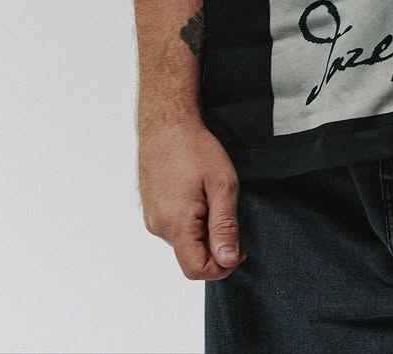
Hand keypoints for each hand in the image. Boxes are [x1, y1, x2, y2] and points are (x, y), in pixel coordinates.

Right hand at [138, 118, 248, 279]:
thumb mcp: (222, 184)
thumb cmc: (194, 148)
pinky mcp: (151, 209)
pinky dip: (191, 221)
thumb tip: (228, 260)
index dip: (223, 266)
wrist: (166, 123)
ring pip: (184, 242)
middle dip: (215, 245)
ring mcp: (152, 218)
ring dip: (203, 231)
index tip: (241, 246)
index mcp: (176, 224)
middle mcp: (158, 227)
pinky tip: (198, 194)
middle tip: (229, 212)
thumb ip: (225, 226)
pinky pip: (174, 228)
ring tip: (212, 197)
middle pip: (191, 257)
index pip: (197, 270)